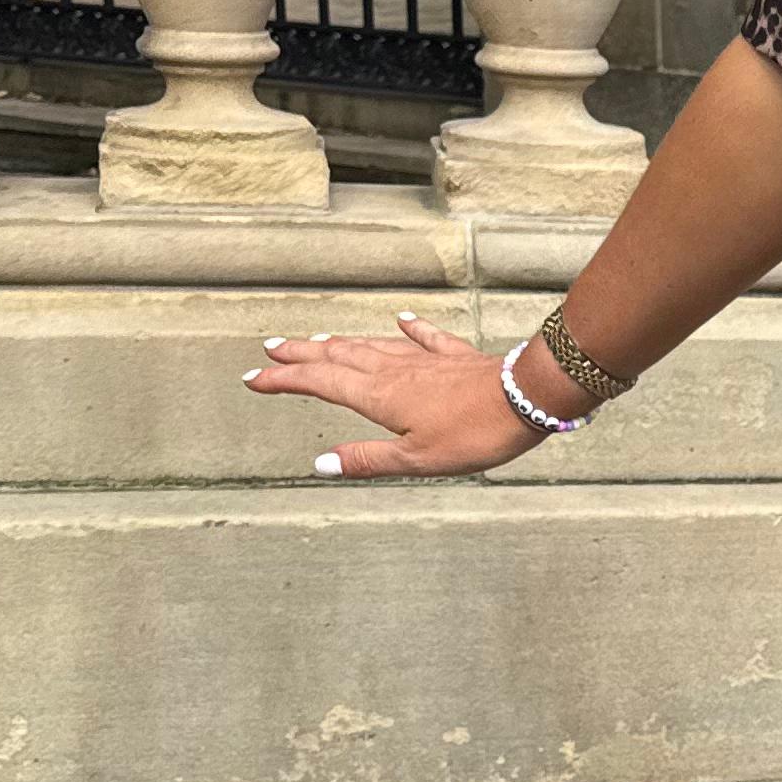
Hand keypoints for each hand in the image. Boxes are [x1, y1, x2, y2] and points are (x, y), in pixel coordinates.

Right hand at [244, 312, 556, 477]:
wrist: (527, 398)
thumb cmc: (475, 434)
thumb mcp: (416, 460)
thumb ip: (367, 460)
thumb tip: (321, 464)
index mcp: (378, 396)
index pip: (319, 384)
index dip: (284, 380)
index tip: (254, 378)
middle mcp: (394, 371)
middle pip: (338, 357)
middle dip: (302, 354)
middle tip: (272, 348)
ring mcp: (425, 360)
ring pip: (372, 345)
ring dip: (341, 341)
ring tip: (317, 339)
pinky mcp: (455, 357)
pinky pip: (424, 337)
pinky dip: (408, 328)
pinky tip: (400, 318)